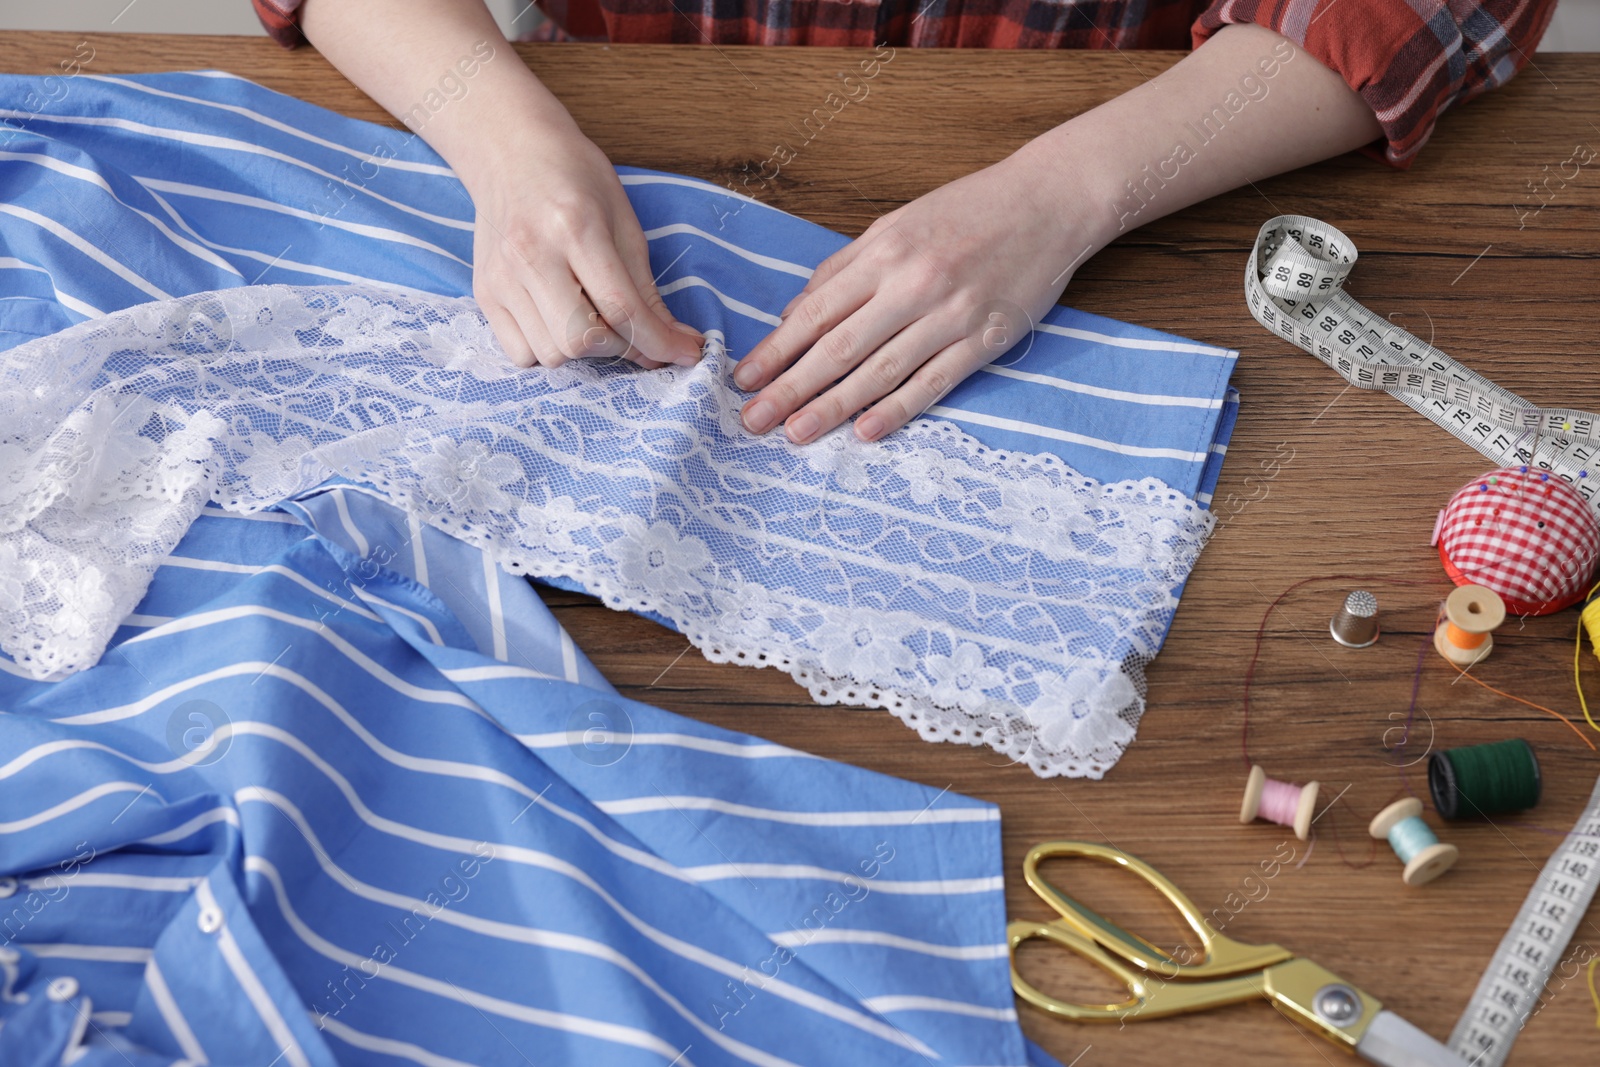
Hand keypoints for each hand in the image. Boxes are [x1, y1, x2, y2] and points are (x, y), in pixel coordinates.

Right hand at [466, 112, 703, 370]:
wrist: (511, 150)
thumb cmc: (574, 177)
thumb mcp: (623, 220)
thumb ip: (645, 288)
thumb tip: (672, 343)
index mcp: (575, 228)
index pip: (622, 308)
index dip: (660, 341)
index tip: (686, 353)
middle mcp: (531, 255)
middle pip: (581, 341)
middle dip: (619, 347)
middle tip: (630, 326)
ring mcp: (501, 277)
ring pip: (551, 354)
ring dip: (583, 349)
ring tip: (591, 316)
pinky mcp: (484, 292)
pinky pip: (520, 353)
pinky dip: (547, 349)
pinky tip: (558, 320)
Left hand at [732, 151, 1100, 443]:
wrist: (1051, 201)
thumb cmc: (970, 211)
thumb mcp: (898, 223)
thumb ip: (845, 268)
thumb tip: (795, 313)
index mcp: (884, 251)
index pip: (817, 311)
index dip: (777, 349)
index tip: (744, 379)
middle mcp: (912, 283)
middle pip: (838, 346)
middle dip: (790, 387)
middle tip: (753, 420)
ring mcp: (950, 314)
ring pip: (880, 370)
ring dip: (834, 407)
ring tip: (797, 434)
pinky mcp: (986, 338)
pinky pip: (934, 382)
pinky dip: (898, 409)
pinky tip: (867, 432)